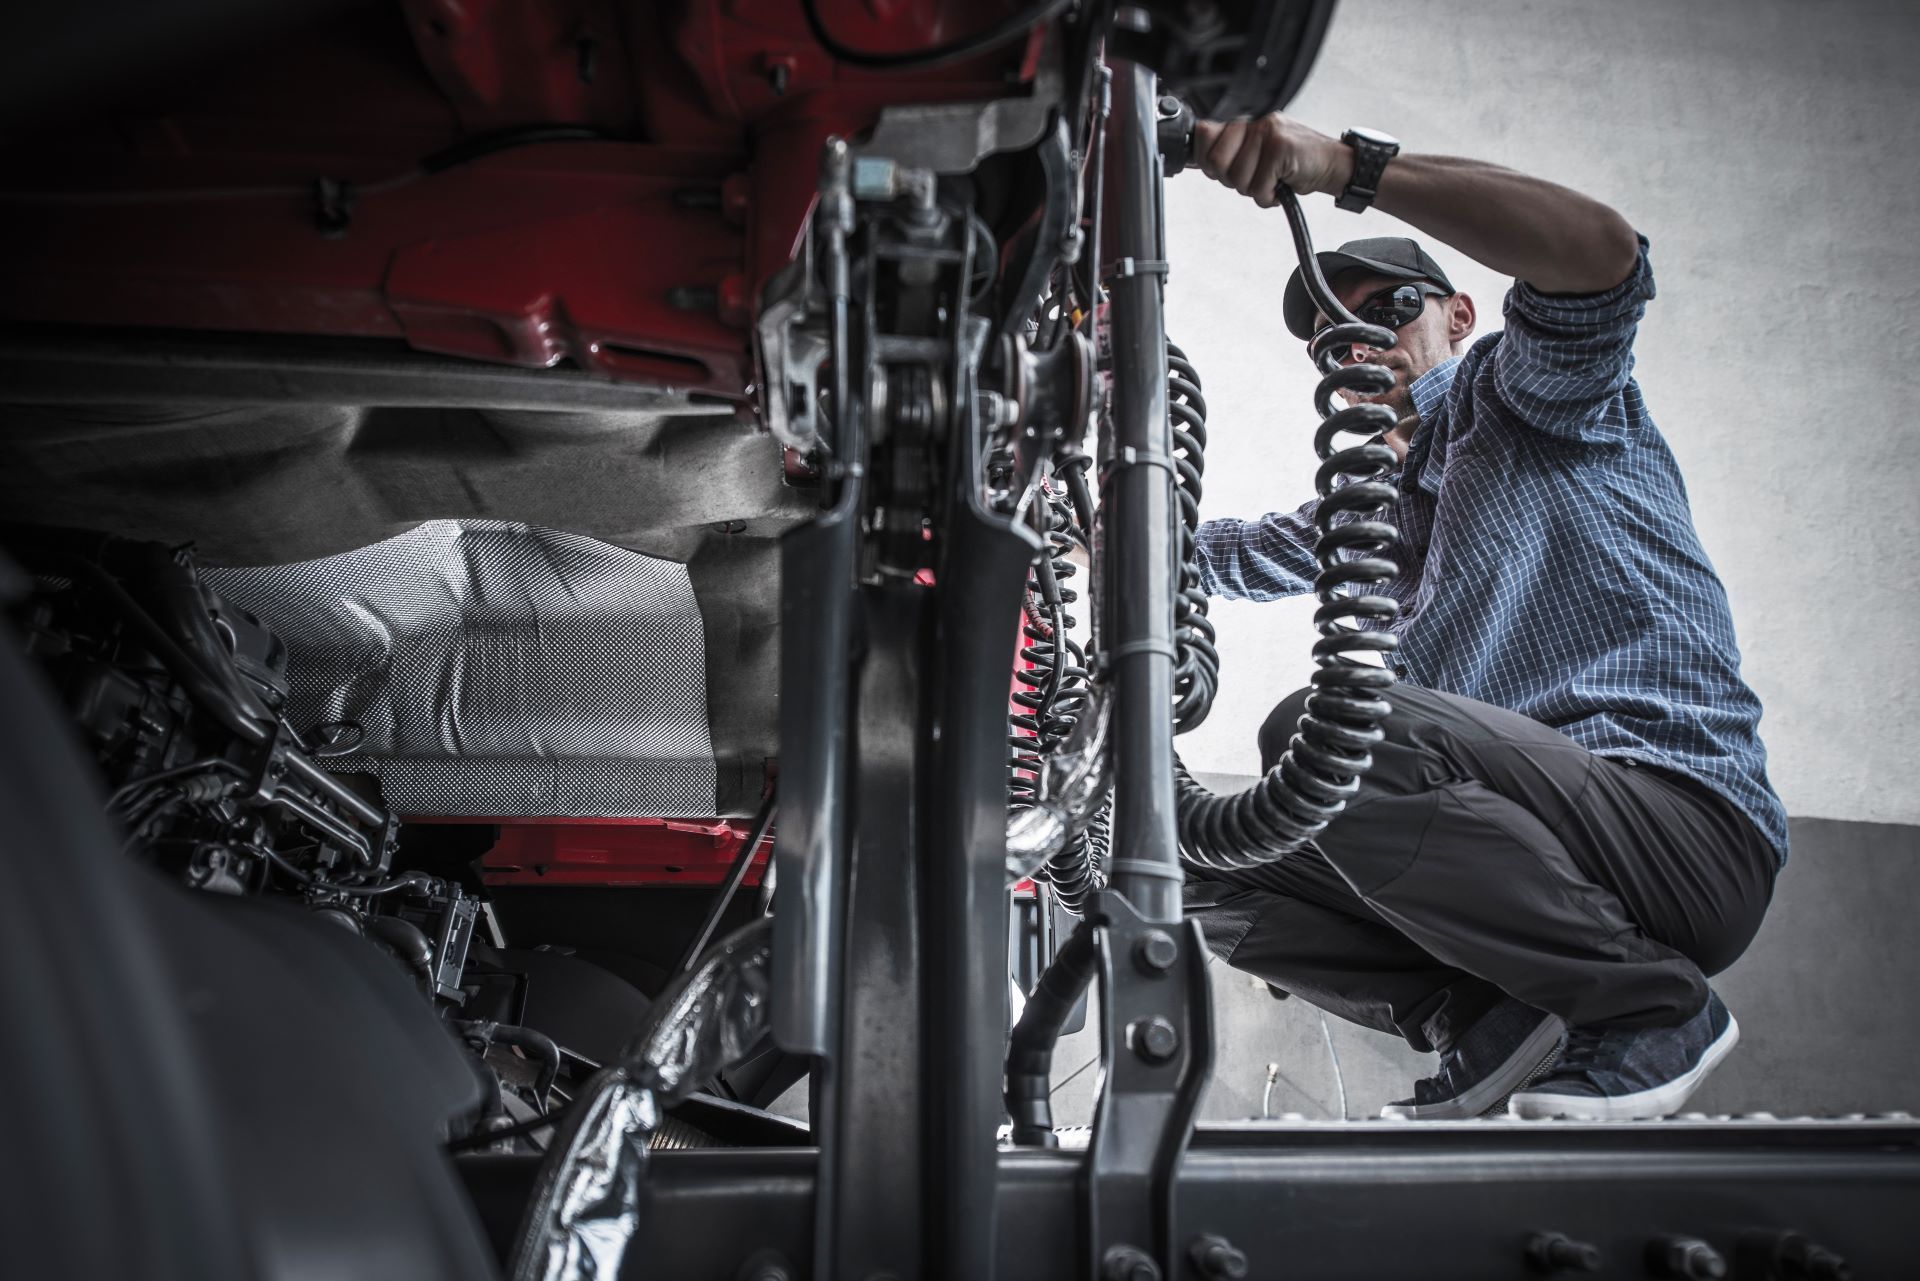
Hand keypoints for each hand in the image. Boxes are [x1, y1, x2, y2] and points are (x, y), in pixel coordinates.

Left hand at [1191, 115, 1352, 207]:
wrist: (1334, 166)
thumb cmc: (1297, 165)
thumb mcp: (1259, 159)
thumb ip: (1233, 156)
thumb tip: (1204, 163)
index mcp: (1247, 125)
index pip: (1204, 134)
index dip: (1208, 161)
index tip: (1224, 172)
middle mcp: (1256, 124)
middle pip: (1216, 161)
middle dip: (1232, 181)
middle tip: (1254, 181)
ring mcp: (1269, 133)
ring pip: (1238, 178)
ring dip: (1255, 191)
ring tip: (1272, 183)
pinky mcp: (1281, 148)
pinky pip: (1259, 186)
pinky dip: (1268, 197)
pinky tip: (1281, 188)